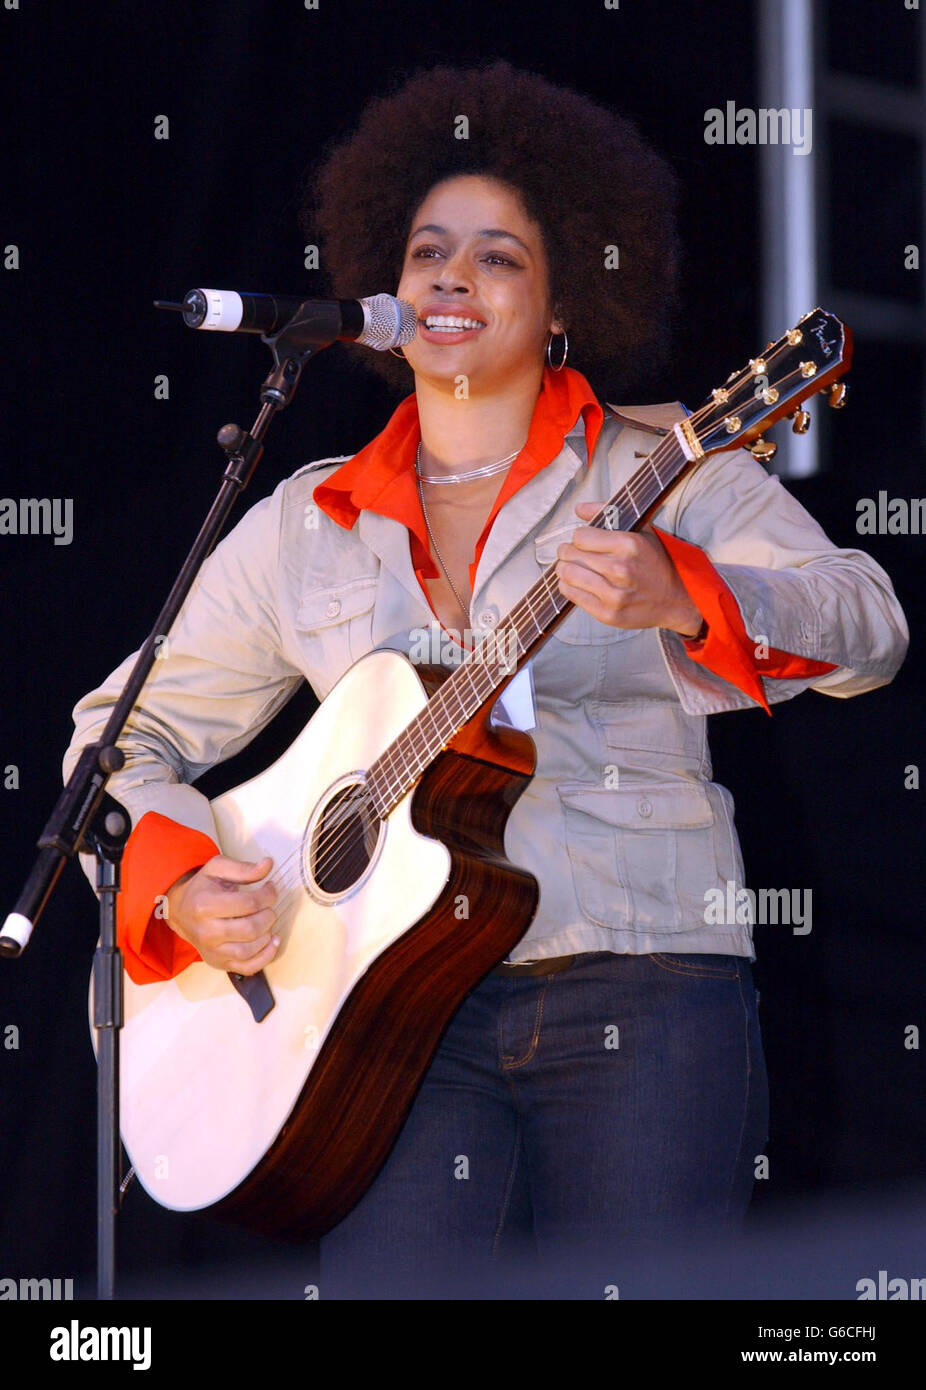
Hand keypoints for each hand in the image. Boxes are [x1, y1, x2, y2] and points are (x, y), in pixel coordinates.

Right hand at [164, 854, 279, 974]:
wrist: (180, 911)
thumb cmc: (202, 888)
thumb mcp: (217, 869)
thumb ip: (243, 868)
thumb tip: (268, 865)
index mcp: (205, 905)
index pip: (248, 904)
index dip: (268, 895)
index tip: (270, 888)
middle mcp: (206, 932)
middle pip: (250, 929)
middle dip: (268, 916)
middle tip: (268, 907)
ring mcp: (212, 950)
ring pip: (249, 950)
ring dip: (267, 935)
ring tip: (268, 922)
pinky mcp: (218, 962)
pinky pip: (247, 968)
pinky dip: (265, 957)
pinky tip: (272, 942)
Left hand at [553, 502, 702, 636]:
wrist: (675, 599)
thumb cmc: (656, 563)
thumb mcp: (641, 530)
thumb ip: (609, 514)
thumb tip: (579, 508)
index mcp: (629, 544)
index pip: (580, 536)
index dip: (579, 537)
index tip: (583, 541)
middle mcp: (621, 569)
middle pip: (571, 554)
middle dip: (567, 552)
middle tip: (571, 553)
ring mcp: (614, 594)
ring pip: (567, 574)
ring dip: (564, 569)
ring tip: (570, 567)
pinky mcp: (607, 613)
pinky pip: (571, 594)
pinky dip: (568, 586)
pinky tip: (576, 583)